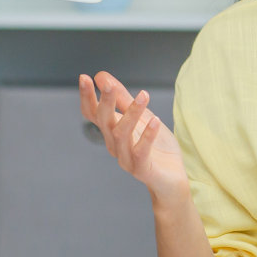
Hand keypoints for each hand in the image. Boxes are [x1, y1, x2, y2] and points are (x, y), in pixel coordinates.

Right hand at [78, 71, 186, 204]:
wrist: (171, 180)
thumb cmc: (156, 147)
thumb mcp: (142, 117)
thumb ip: (123, 99)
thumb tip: (102, 76)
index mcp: (111, 131)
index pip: (92, 113)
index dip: (87, 97)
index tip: (84, 77)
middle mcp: (114, 145)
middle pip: (104, 122)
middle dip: (106, 102)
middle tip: (109, 85)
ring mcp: (126, 158)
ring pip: (122, 134)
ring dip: (131, 113)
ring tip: (144, 95)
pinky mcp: (141, 169)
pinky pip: (140, 151)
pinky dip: (147, 135)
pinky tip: (155, 121)